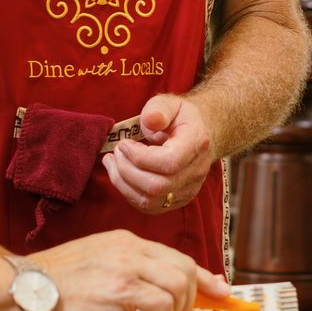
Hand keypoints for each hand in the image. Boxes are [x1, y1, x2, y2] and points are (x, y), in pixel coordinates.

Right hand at [29, 230, 229, 310]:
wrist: (26, 286)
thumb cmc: (56, 283)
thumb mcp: (97, 263)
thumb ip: (126, 268)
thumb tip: (152, 284)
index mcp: (126, 241)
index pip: (177, 255)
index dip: (204, 276)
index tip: (221, 291)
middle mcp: (130, 248)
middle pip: (185, 268)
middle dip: (190, 298)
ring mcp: (126, 266)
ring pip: (179, 284)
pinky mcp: (120, 289)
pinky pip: (161, 303)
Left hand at [103, 94, 213, 214]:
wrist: (199, 133)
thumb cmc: (180, 117)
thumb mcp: (171, 103)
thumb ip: (159, 109)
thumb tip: (150, 120)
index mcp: (196, 144)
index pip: (168, 162)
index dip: (139, 157)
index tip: (123, 144)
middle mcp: (196, 171)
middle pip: (157, 186)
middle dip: (127, 171)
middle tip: (115, 153)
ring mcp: (188, 189)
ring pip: (150, 200)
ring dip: (123, 183)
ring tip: (112, 163)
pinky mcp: (177, 200)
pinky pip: (149, 206)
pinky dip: (128, 193)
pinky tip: (120, 175)